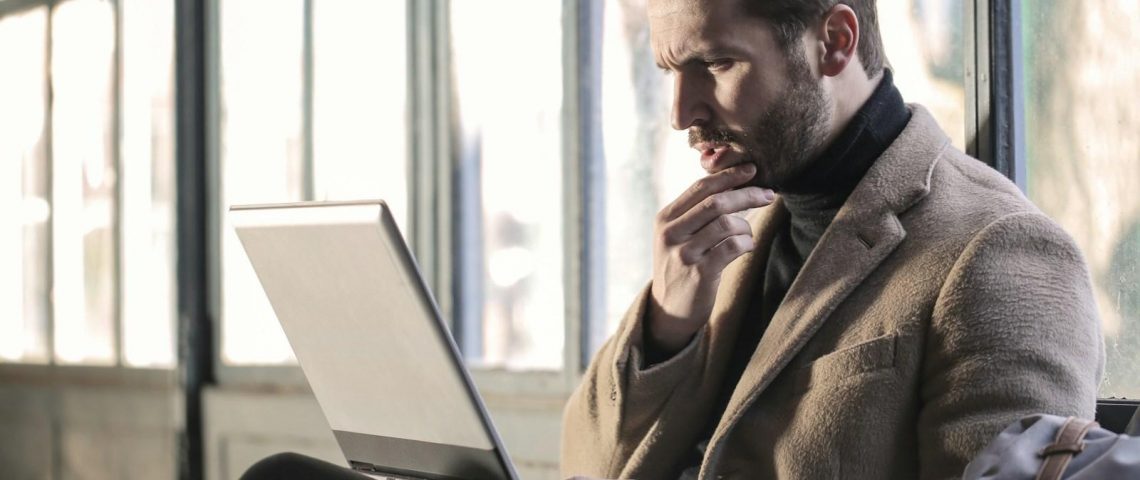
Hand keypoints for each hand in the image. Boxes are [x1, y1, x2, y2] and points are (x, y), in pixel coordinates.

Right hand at [648, 163, 774, 352]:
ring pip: (727, 224)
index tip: (752, 170)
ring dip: (746, 226)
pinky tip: (746, 248)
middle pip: (716, 202)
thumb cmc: (681, 266)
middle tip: (769, 195)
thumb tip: (733, 184)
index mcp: (666, 218)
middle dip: (747, 194)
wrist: (668, 310)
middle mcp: (671, 233)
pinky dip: (746, 243)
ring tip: (747, 235)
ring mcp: (684, 253)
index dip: (729, 176)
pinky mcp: (699, 273)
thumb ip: (696, 212)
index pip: (700, 187)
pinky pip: (732, 247)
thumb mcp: (677, 236)